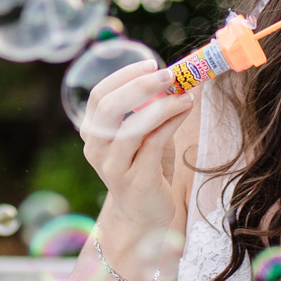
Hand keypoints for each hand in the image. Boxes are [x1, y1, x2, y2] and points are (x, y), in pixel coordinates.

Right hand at [79, 61, 194, 236]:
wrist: (144, 216)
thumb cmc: (146, 168)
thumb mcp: (145, 135)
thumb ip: (153, 110)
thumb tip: (179, 77)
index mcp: (93, 133)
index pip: (99, 96)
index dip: (124, 76)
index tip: (150, 64)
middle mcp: (97, 149)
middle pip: (109, 108)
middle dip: (140, 86)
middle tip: (169, 74)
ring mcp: (114, 167)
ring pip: (132, 127)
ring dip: (163, 105)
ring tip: (186, 95)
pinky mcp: (136, 181)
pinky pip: (153, 143)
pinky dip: (171, 122)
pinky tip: (185, 110)